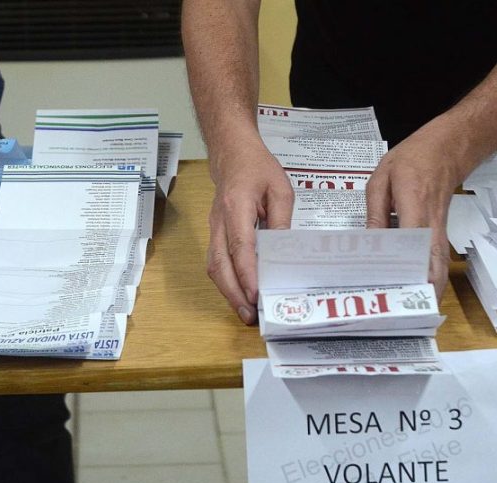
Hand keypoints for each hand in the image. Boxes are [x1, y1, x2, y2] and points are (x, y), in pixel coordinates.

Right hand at [207, 142, 293, 324]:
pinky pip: (215, 261)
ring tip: (245, 311)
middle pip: (219, 263)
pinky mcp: (215, 234)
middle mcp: (219, 220)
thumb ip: (281, 220)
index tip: (255, 293)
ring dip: (227, 291)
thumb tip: (282, 251)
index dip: (246, 272)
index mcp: (237, 205)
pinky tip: (239, 294)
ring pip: (213, 265)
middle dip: (233, 291)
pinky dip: (226, 281)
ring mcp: (214, 228)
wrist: (232, 154)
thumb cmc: (257, 168)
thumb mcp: (280, 189)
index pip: (240, 245)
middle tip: (249, 314)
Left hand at [365, 120, 468, 298]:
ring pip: (439, 266)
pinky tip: (417, 292)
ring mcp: (440, 229)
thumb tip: (369, 244)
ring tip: (408, 312)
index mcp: (414, 204)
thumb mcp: (381, 179)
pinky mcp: (441, 233)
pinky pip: (437, 260)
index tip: (391, 288)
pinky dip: (431, 278)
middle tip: (400, 312)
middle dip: (420, 291)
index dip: (403, 268)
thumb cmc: (411, 160)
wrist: (447, 148)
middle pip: (432, 264)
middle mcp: (431, 222)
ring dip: (428, 290)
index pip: (412, 243)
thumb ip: (375, 212)